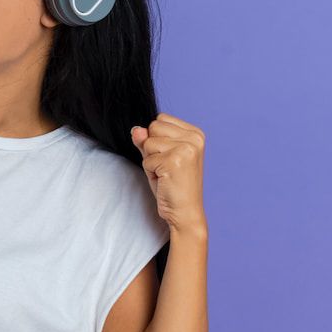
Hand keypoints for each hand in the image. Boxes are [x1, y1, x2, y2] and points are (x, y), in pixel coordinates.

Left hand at [130, 114, 206, 233]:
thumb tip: (136, 129)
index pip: (160, 119)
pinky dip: (150, 172)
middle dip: (152, 148)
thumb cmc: (174, 186)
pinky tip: (165, 180)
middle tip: (166, 167)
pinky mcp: (174, 161)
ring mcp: (186, 148)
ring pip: (148, 142)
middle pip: (153, 127)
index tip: (171, 158)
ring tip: (165, 174)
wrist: (185, 212)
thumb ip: (148, 140)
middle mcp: (194, 138)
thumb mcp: (159, 157)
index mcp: (195, 133)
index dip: (157, 139)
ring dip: (150, 161)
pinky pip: (146, 159)